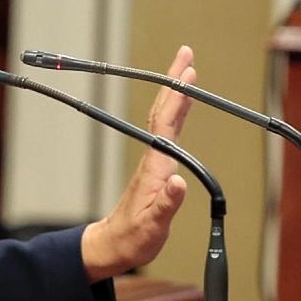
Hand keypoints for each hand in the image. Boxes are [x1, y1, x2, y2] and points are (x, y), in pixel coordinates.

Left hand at [80, 45, 194, 281]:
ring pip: (164, 119)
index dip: (177, 98)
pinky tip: (181, 108)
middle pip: (164, 112)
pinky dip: (175, 113)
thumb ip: (166, 205)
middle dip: (174, 82)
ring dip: (174, 93)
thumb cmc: (132, 238)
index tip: (188, 73)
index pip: (167, 125)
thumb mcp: (152, 228)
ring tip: (186, 71)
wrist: (112, 245)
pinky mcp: (155, 168)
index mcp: (155, 168)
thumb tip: (180, 182)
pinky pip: (167, 131)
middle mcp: (153, 159)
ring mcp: (153, 162)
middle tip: (186, 54)